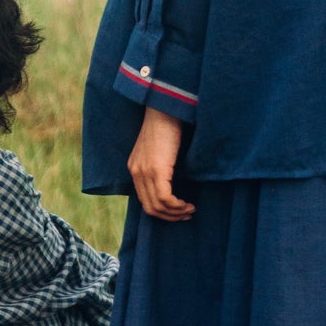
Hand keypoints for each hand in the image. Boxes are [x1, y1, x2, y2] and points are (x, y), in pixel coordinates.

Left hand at [128, 106, 194, 220]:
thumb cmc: (168, 125)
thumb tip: (175, 182)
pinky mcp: (156, 170)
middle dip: (169, 216)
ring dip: (175, 212)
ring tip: (190, 209)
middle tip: (187, 214)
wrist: (166, 109)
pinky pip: (164, 197)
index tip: (178, 210)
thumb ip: (162, 165)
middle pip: (149, 208)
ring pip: (157, 205)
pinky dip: (176, 205)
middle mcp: (136, 172)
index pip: (144, 200)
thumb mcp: (161, 149)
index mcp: (135, 168)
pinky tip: (187, 203)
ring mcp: (144, 172)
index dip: (162, 211)